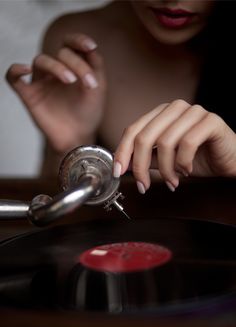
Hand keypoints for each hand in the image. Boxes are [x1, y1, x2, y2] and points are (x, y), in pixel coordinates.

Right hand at [6, 33, 106, 152]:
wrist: (79, 138)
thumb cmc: (88, 113)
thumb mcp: (99, 88)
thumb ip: (96, 66)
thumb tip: (90, 47)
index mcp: (72, 67)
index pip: (70, 44)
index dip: (78, 40)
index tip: (91, 47)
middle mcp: (55, 72)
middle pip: (61, 53)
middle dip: (77, 64)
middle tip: (88, 83)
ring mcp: (41, 83)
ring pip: (40, 60)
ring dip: (56, 66)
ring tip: (70, 80)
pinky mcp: (29, 96)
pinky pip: (13, 78)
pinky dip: (15, 71)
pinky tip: (25, 70)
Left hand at [113, 99, 235, 192]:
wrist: (229, 161)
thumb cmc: (199, 158)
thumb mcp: (166, 160)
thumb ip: (147, 158)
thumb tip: (122, 165)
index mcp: (161, 114)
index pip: (133, 130)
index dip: (122, 152)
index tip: (118, 172)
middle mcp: (175, 108)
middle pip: (144, 136)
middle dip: (140, 166)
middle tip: (143, 186)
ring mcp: (194, 112)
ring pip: (165, 142)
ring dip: (166, 170)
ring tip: (172, 182)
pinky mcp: (211, 121)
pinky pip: (188, 143)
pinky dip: (183, 163)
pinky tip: (187, 170)